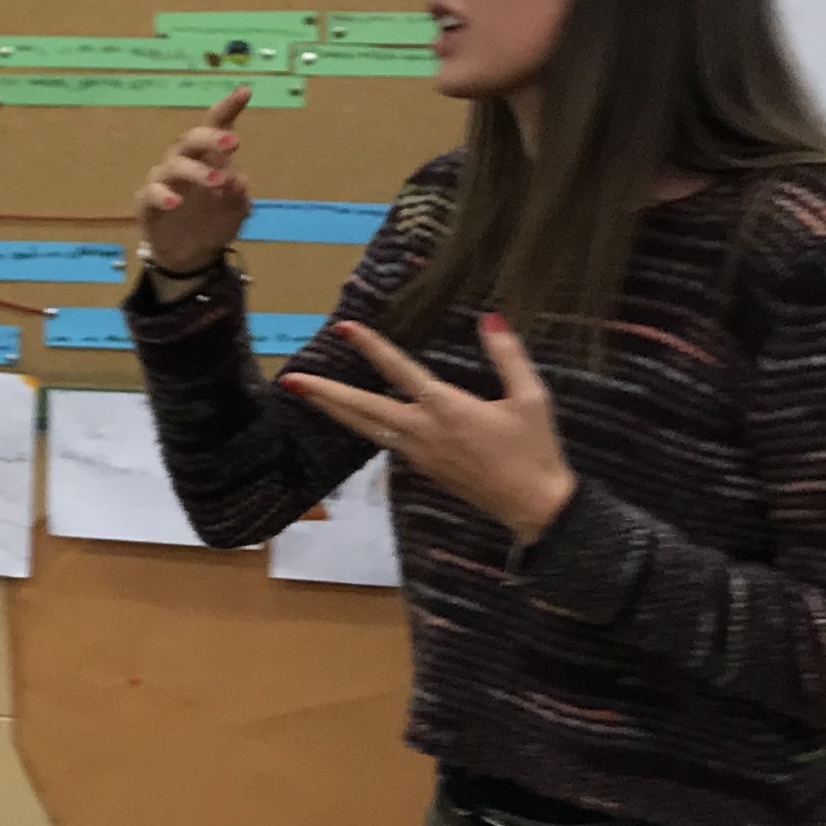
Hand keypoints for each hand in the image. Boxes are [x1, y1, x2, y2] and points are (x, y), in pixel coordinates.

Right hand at [134, 89, 255, 279]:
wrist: (188, 256)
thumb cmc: (213, 224)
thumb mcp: (235, 214)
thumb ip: (239, 198)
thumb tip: (239, 180)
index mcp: (209, 157)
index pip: (216, 126)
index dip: (228, 108)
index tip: (245, 91)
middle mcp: (184, 162)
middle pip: (192, 139)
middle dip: (211, 137)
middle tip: (234, 143)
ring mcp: (164, 181)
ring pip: (174, 164)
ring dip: (197, 170)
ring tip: (217, 181)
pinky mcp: (147, 202)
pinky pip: (151, 193)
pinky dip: (163, 195)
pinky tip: (176, 203)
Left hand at [281, 314, 577, 543]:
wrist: (534, 506)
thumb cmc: (535, 452)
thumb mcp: (530, 397)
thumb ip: (508, 355)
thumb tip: (490, 318)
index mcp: (448, 410)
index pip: (401, 371)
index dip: (371, 347)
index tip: (345, 328)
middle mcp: (423, 432)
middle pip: (362, 409)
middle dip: (325, 393)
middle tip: (290, 379)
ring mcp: (418, 454)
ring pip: (365, 429)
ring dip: (334, 410)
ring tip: (305, 394)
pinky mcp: (422, 468)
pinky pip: (382, 442)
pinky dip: (359, 427)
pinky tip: (350, 417)